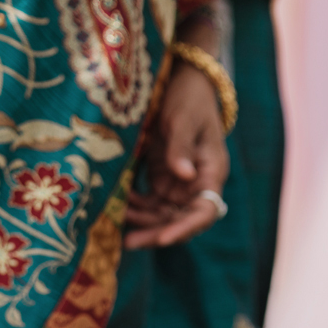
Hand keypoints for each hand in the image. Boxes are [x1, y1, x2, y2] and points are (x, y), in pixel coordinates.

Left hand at [124, 62, 229, 248]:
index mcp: (211, 171)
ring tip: (116, 221)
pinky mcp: (162, 177)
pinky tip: (118, 205)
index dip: (186, 228)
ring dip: (142, 221)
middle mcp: (197, 182)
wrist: (181, 83)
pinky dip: (135, 205)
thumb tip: (185, 176)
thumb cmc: (188, 99)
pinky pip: (150, 201)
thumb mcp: (182, 120)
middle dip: (157, 232)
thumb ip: (180, 148)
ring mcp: (179, 182)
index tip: (164, 239)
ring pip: (163, 213)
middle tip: (129, 243)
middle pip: (181, 219)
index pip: (205, 210)